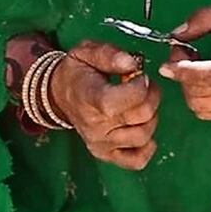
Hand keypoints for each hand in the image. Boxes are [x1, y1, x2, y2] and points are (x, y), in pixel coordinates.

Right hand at [51, 40, 160, 170]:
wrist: (58, 93)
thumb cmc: (77, 71)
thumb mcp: (87, 51)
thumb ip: (110, 54)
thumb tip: (132, 64)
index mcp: (89, 98)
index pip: (122, 100)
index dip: (140, 85)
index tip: (138, 74)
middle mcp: (94, 126)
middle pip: (141, 117)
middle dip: (152, 95)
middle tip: (144, 84)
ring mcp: (100, 143)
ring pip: (143, 136)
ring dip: (151, 117)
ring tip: (140, 103)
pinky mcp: (105, 154)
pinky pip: (136, 161)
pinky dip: (146, 147)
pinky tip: (141, 127)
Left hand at [159, 0, 210, 120]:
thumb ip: (206, 18)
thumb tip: (178, 32)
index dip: (185, 72)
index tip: (167, 65)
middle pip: (201, 93)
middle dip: (181, 75)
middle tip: (182, 52)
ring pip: (200, 107)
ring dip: (187, 88)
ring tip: (192, 66)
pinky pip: (208, 113)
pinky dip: (197, 98)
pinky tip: (202, 80)